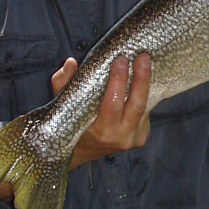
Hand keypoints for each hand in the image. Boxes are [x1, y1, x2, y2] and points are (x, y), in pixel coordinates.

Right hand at [0, 53, 151, 201]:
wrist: (83, 152)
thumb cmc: (72, 126)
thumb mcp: (63, 106)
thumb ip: (62, 83)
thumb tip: (70, 62)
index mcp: (101, 131)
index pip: (113, 104)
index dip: (118, 81)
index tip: (121, 60)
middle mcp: (120, 137)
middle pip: (137, 105)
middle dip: (141, 78)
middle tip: (142, 56)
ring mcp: (134, 138)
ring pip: (145, 106)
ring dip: (146, 83)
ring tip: (144, 61)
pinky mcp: (142, 135)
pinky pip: (146, 112)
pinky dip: (144, 94)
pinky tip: (143, 77)